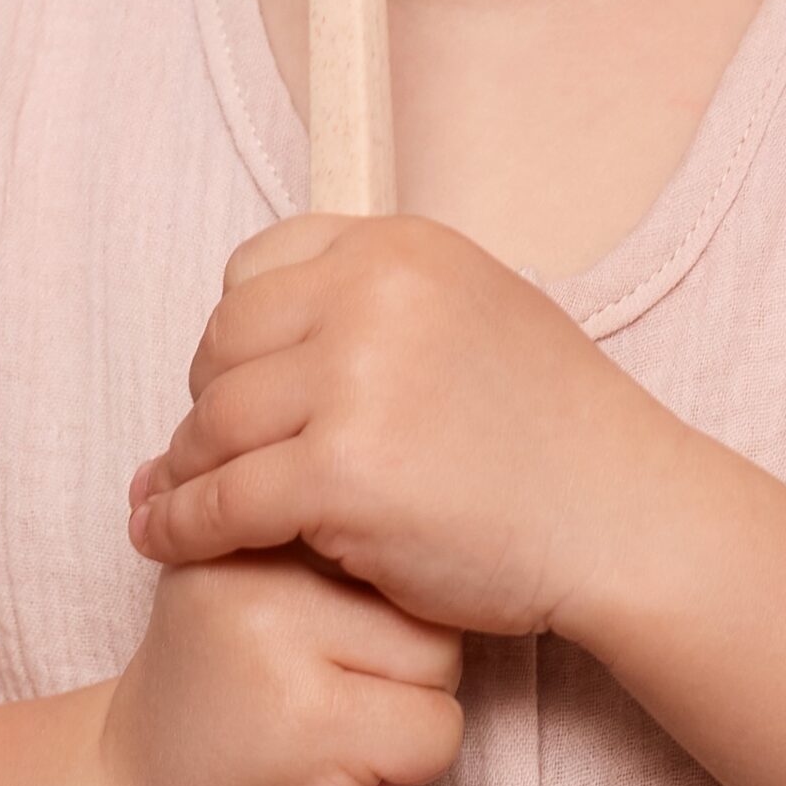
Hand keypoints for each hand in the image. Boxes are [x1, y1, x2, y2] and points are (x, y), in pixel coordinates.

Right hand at [95, 547, 462, 785]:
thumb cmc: (216, 681)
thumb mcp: (232, 577)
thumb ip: (295, 521)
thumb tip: (385, 458)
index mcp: (240, 537)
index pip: (378, 528)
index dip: (378, 593)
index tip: (333, 629)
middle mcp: (255, 584)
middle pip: (417, 593)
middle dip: (405, 650)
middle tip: (334, 686)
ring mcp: (282, 661)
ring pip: (439, 658)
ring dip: (412, 705)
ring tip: (337, 721)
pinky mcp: (314, 737)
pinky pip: (434, 731)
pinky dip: (409, 762)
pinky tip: (342, 766)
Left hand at [126, 212, 683, 640]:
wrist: (620, 513)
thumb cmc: (553, 425)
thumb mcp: (473, 305)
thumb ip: (379, 301)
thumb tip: (260, 325)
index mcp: (400, 246)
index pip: (256, 268)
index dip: (235, 331)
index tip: (234, 378)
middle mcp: (371, 295)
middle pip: (224, 343)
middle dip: (205, 401)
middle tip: (203, 450)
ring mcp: (354, 384)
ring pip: (213, 423)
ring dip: (184, 469)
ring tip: (175, 497)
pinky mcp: (340, 477)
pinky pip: (221, 502)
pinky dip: (180, 525)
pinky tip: (164, 539)